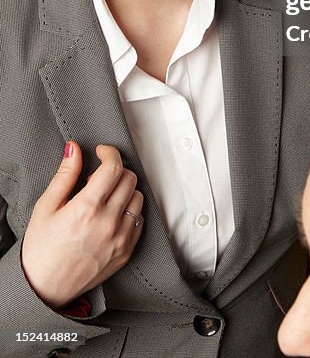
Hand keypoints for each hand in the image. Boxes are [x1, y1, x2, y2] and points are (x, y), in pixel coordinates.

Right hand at [21, 143, 143, 308]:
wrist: (43, 289)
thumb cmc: (41, 250)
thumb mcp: (46, 207)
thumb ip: (64, 175)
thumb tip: (74, 149)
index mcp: (87, 209)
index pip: (113, 167)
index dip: (109, 153)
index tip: (102, 152)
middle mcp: (108, 223)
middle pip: (129, 179)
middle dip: (116, 171)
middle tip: (98, 178)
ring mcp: (120, 239)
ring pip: (138, 198)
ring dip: (125, 191)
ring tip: (105, 198)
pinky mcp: (126, 252)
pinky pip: (140, 220)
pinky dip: (130, 211)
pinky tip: (113, 215)